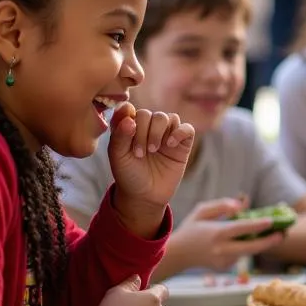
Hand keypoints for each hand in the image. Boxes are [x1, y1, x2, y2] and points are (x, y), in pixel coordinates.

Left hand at [109, 102, 194, 235]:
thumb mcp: (118, 156)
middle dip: (144, 132)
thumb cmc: (129, 174)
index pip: (132, 110)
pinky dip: (180, 132)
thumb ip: (119, 134)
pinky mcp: (182, 144)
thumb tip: (129, 112)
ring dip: (159, 132)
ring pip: (168, 117)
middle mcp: (149, 127)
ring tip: (153, 150)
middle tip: (140, 153)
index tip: (127, 133)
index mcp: (132, 126)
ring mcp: (167, 134)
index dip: (130, 119)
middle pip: (151, 114)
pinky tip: (170, 144)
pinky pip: (187, 128)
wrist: (144, 195)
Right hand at [167, 198, 283, 272]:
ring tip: (274, 233)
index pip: (241, 229)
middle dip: (269, 242)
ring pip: (247, 252)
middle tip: (283, 234)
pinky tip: (248, 240)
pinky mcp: (224, 267)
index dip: (258, 225)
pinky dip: (245, 247)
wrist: (177, 254)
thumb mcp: (201, 210)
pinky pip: (240, 255)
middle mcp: (221, 250)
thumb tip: (242, 205)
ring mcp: (223, 261)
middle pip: (250, 248)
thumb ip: (222, 206)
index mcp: (216, 234)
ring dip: (260, 243)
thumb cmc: (191, 228)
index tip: (272, 221)